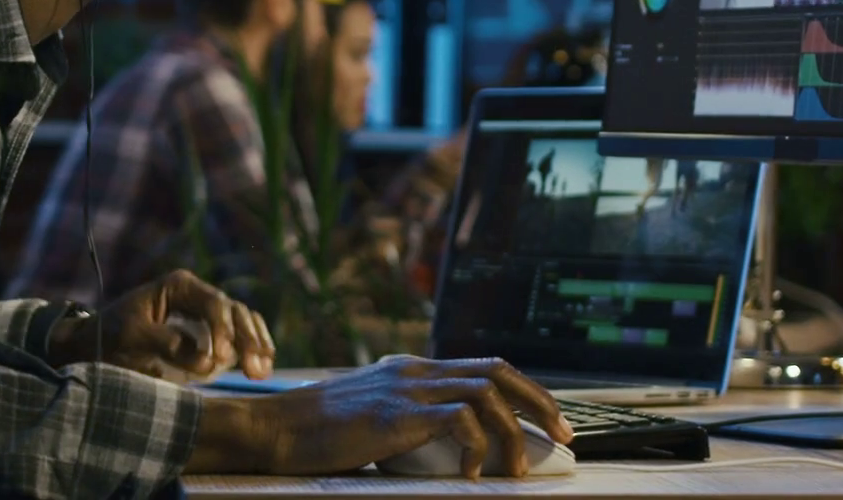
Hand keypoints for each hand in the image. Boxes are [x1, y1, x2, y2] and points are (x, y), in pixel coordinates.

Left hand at [47, 269, 274, 380]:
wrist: (97, 343)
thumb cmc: (111, 336)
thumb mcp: (133, 337)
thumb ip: (169, 345)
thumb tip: (208, 363)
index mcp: (180, 286)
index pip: (213, 304)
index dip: (223, 331)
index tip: (221, 361)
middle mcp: (197, 294)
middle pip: (234, 311)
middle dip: (247, 339)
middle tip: (255, 370)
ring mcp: (204, 312)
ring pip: (242, 321)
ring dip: (255, 345)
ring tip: (262, 371)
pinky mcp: (206, 331)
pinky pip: (237, 334)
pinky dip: (250, 348)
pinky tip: (260, 367)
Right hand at [186, 356, 573, 480]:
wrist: (278, 428)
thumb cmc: (321, 436)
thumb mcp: (374, 419)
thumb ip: (410, 420)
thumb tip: (451, 447)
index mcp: (414, 369)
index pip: (487, 365)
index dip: (527, 390)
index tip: (551, 421)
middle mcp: (416, 370)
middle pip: (498, 370)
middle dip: (539, 402)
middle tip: (564, 436)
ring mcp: (407, 388)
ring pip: (485, 394)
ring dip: (512, 434)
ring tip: (516, 471)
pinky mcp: (397, 413)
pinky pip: (458, 421)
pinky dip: (476, 448)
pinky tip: (471, 478)